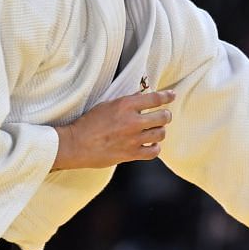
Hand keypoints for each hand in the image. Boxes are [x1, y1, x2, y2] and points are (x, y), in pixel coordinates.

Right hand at [53, 90, 176, 169]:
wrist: (76, 144)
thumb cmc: (88, 123)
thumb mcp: (106, 105)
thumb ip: (126, 101)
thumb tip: (142, 97)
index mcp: (125, 105)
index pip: (154, 98)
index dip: (167, 96)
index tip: (172, 95)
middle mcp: (132, 121)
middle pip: (163, 117)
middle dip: (166, 115)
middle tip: (164, 115)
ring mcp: (133, 139)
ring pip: (161, 134)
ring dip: (160, 131)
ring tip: (156, 130)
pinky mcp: (131, 154)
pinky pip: (154, 152)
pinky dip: (155, 148)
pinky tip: (151, 144)